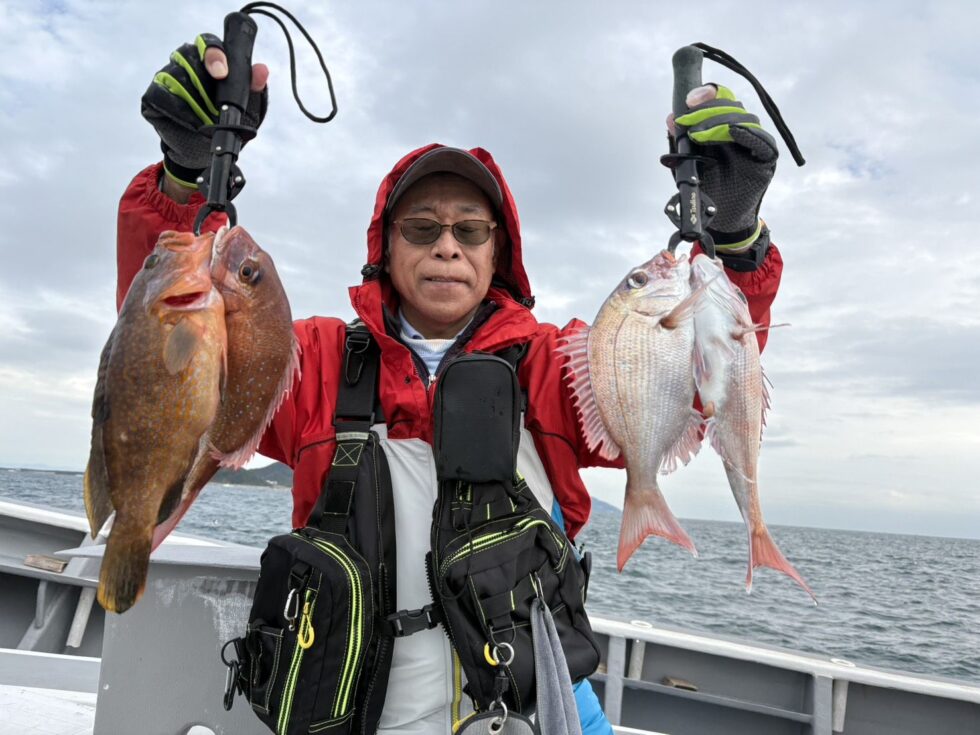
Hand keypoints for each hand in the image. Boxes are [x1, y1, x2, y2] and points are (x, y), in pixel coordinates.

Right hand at [141, 34, 269, 189]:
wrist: (205, 151)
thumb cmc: (225, 122)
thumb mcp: (248, 108)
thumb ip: (254, 88)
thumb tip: (262, 71)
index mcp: (209, 58)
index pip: (209, 43)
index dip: (214, 54)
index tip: (222, 74)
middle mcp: (186, 62)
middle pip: (188, 53)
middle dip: (203, 75)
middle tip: (214, 99)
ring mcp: (166, 77)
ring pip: (175, 75)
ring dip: (194, 99)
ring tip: (206, 118)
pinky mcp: (152, 96)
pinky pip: (161, 96)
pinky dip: (178, 110)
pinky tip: (191, 122)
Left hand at [667, 84, 777, 250]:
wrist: (722, 218)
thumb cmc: (707, 188)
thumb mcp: (688, 163)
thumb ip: (681, 142)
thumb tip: (670, 118)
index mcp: (722, 125)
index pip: (719, 99)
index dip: (706, 95)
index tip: (689, 102)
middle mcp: (740, 129)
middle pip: (731, 105)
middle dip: (708, 110)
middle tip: (689, 124)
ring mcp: (755, 142)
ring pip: (746, 119)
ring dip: (721, 122)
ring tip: (700, 136)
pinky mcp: (766, 158)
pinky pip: (761, 141)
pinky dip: (748, 133)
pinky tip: (733, 132)